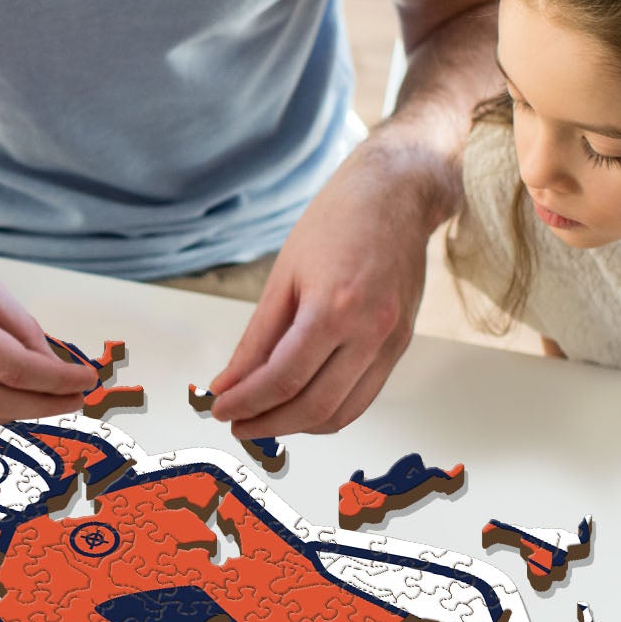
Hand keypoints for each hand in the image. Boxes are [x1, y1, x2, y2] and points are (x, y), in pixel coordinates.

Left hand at [205, 137, 447, 438]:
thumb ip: (257, 338)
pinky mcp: (401, 345)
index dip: (246, 402)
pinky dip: (329, 412)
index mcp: (335, 307)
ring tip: (264, 419)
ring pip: (342, 413)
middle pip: (314, 406)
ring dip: (298, 427)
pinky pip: (363, 397)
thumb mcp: (283, 275)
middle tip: (236, 422)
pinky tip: (300, 404)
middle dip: (267, 423)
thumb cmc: (338, 221)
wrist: (397, 194)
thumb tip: (229, 383)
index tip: (220, 409)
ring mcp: (391, 341)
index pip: (282, 379)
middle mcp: (370, 330)